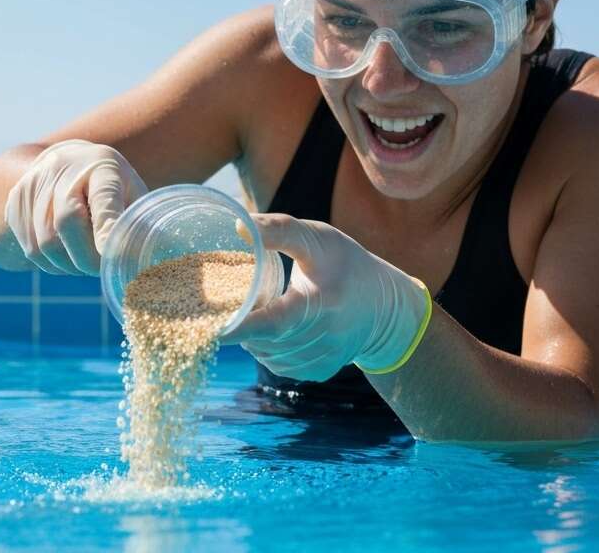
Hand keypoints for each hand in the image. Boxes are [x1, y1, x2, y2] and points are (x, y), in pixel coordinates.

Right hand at [4, 139, 148, 275]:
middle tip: (102, 270)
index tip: (113, 258)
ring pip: (45, 244)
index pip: (102, 199)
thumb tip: (152, 266)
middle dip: (86, 259)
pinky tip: (67, 255)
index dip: (106, 230)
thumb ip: (139, 224)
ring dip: (68, 265)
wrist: (69, 161)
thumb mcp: (133, 193)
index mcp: (102, 166)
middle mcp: (63, 169)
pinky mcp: (15, 201)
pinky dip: (52, 264)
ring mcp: (34, 184)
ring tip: (85, 262)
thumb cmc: (112, 186)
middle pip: (66, 223)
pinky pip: (31, 249)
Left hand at [224, 213, 431, 380]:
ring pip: (267, 355)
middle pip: (264, 340)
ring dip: (254, 337)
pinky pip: (279, 365)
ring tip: (259, 311)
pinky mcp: (320, 371)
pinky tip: (275, 330)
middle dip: (243, 324)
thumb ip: (279, 230)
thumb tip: (238, 227)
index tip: (213, 325)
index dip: (241, 327)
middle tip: (237, 300)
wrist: (384, 307)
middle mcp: (325, 337)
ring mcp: (323, 359)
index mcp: (322, 302)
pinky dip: (269, 349)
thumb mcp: (318, 239)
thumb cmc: (346, 264)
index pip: (273, 322)